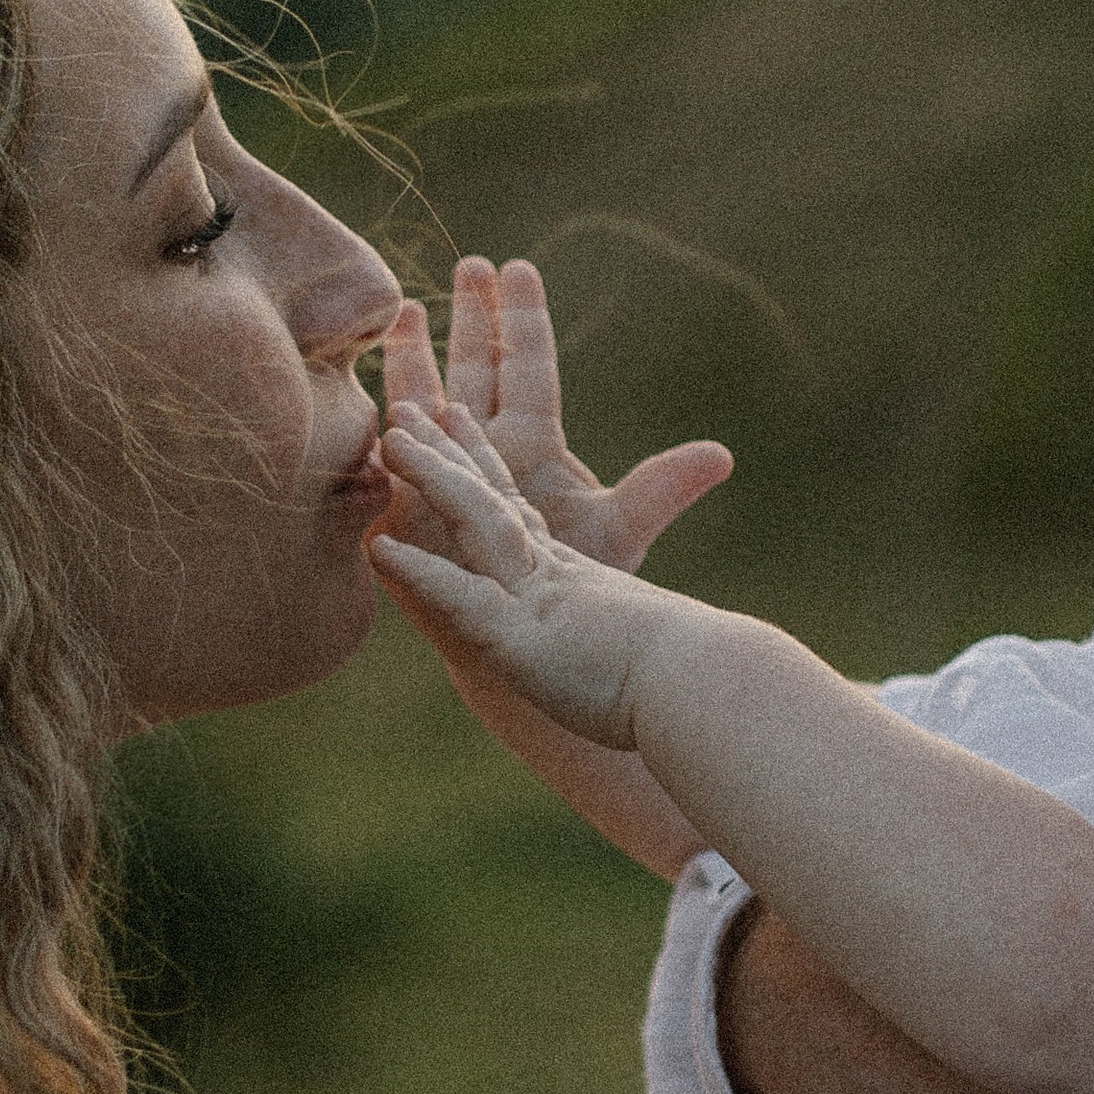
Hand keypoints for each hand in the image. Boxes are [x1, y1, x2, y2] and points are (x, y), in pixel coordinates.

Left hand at [370, 402, 679, 743]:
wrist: (712, 687)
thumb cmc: (686, 671)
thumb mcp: (643, 633)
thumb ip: (621, 624)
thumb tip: (649, 618)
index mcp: (572, 570)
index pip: (517, 502)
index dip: (480, 459)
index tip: (453, 414)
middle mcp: (552, 571)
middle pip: (490, 492)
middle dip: (443, 444)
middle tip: (400, 406)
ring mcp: (539, 598)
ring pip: (477, 521)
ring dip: (433, 479)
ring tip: (388, 441)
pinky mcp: (526, 641)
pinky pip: (464, 599)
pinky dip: (423, 576)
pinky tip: (381, 551)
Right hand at [379, 257, 729, 571]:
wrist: (526, 644)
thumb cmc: (573, 590)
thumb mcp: (618, 533)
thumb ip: (660, 491)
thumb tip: (723, 455)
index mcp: (535, 442)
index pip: (526, 366)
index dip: (520, 319)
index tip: (517, 267)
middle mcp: (487, 447)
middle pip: (475, 367)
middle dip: (471, 317)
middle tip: (470, 263)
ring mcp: (443, 471)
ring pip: (424, 398)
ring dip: (413, 356)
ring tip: (403, 309)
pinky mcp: (404, 504)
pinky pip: (385, 452)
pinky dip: (374, 420)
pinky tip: (357, 389)